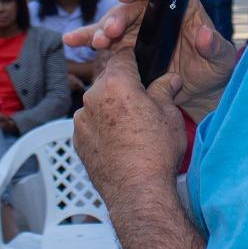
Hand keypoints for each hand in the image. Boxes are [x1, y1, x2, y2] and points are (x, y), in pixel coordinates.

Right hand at [64, 0, 234, 120]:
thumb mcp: (221, 60)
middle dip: (116, 18)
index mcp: (181, 8)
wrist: (198, 95)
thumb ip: (216, 47)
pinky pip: (104, 41)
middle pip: (132, 8)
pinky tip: (70, 40)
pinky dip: (87, 39)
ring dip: (100, 30)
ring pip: (115, 24)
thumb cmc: (214, 71)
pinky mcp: (126, 47)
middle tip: (108, 33)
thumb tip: (206, 34)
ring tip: (93, 42)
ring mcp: (138, 30)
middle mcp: (156, 15)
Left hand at [74, 49, 186, 203]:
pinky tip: (120, 142)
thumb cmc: (156, 151)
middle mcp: (92, 98)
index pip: (121, 57)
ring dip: (111, 108)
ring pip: (98, 104)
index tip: (142, 67)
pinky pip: (91, 125)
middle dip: (124, 87)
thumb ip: (165, 90)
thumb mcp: (169, 114)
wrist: (137, 192)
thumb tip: (170, 79)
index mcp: (116, 83)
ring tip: (132, 128)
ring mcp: (81, 121)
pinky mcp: (77, 141)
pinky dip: (103, 128)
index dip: (134, 59)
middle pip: (108, 80)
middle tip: (143, 103)